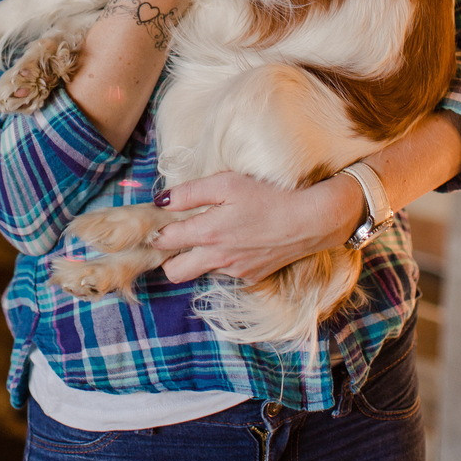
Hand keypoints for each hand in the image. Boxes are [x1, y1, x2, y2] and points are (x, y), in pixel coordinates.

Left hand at [150, 171, 363, 284]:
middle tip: (175, 236)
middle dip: (168, 258)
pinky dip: (223, 259)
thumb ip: (190, 193)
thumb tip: (161, 202)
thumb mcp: (226, 183)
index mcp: (207, 234)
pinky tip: (236, 240)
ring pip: (201, 271)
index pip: (164, 243)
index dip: (153, 232)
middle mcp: (217, 258)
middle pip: (174, 272)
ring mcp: (235, 271)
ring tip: (210, 233)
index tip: (152, 223)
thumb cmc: (267, 195)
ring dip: (198, 257)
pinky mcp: (252, 276)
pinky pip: (226, 272)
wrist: (309, 220)